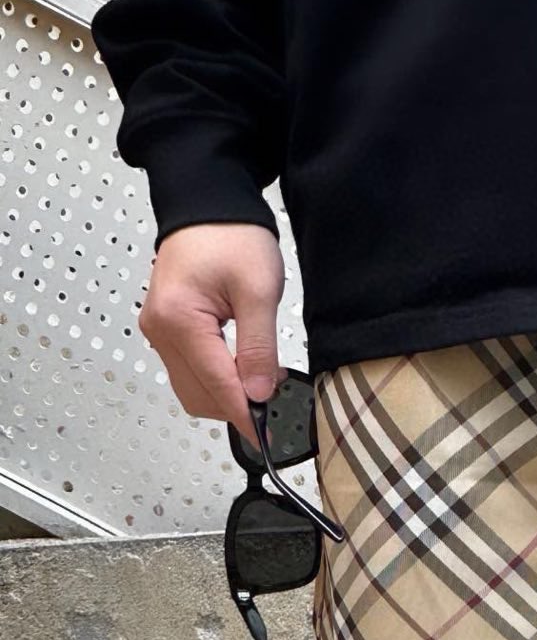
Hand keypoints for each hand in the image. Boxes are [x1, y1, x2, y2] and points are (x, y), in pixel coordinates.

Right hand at [137, 222, 284, 445]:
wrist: (208, 203)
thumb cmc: (231, 235)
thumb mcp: (258, 291)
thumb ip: (258, 347)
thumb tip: (258, 393)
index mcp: (179, 320)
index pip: (216, 385)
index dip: (245, 415)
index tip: (268, 436)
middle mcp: (159, 329)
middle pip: (198, 395)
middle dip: (236, 405)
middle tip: (275, 397)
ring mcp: (158, 330)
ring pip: (192, 388)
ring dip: (226, 394)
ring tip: (262, 377)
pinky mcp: (166, 329)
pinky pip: (189, 369)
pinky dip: (217, 379)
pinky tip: (244, 368)